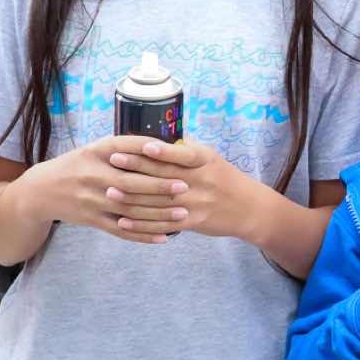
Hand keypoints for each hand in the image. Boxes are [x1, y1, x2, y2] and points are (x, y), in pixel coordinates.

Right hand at [30, 136, 190, 244]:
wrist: (41, 191)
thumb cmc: (79, 164)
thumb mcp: (96, 148)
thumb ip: (127, 146)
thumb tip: (167, 144)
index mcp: (97, 151)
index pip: (128, 149)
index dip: (153, 153)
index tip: (177, 157)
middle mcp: (93, 175)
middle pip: (130, 183)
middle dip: (159, 186)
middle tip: (185, 187)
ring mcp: (92, 200)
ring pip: (129, 209)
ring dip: (157, 214)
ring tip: (182, 214)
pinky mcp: (91, 220)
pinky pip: (120, 230)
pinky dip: (142, 235)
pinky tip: (163, 238)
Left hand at [106, 138, 253, 238]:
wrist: (248, 208)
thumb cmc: (225, 178)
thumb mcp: (212, 158)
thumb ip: (187, 149)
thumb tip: (160, 134)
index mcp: (206, 161)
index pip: (182, 154)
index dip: (161, 150)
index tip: (140, 144)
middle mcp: (201, 181)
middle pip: (164, 175)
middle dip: (136, 167)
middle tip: (113, 159)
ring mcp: (196, 203)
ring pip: (159, 201)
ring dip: (132, 197)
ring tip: (110, 190)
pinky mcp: (192, 222)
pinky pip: (163, 224)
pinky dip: (142, 223)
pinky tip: (123, 220)